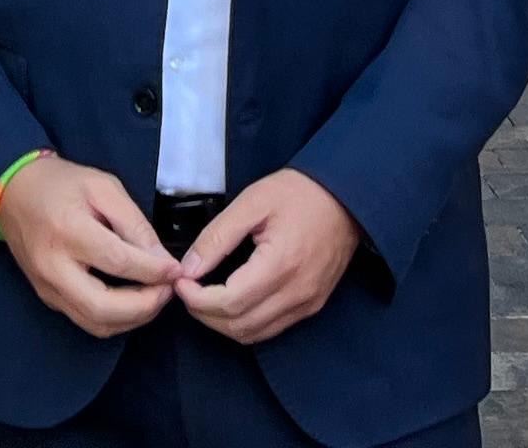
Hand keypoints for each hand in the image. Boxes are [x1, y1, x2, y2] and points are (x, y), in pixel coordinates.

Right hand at [0, 156, 175, 337]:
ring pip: (95, 323)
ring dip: (132, 319)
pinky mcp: (48, 299)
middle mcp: (53, 267)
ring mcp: (48, 288)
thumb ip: (133, 223)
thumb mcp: (103, 187)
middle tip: (168, 291)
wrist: (14, 194)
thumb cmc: (61, 184)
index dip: (153, 271)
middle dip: (144, 306)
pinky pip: (85, 320)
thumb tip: (161, 259)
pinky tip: (133, 302)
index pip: (117, 262)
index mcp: (67, 231)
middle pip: (103, 307)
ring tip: (155, 297)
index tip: (176, 270)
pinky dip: (115, 319)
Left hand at [176, 170, 360, 344]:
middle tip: (188, 289)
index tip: (181, 281)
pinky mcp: (312, 306)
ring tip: (205, 297)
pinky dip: (245, 324)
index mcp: (281, 265)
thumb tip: (189, 267)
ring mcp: (307, 303)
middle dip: (204, 313)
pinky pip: (271, 329)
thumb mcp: (253, 202)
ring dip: (222, 323)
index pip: (229, 302)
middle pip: (238, 325)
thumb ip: (218, 236)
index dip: (197, 299)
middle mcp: (296, 293)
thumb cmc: (300, 193)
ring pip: (253, 334)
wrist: (347, 198)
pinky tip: (232, 303)